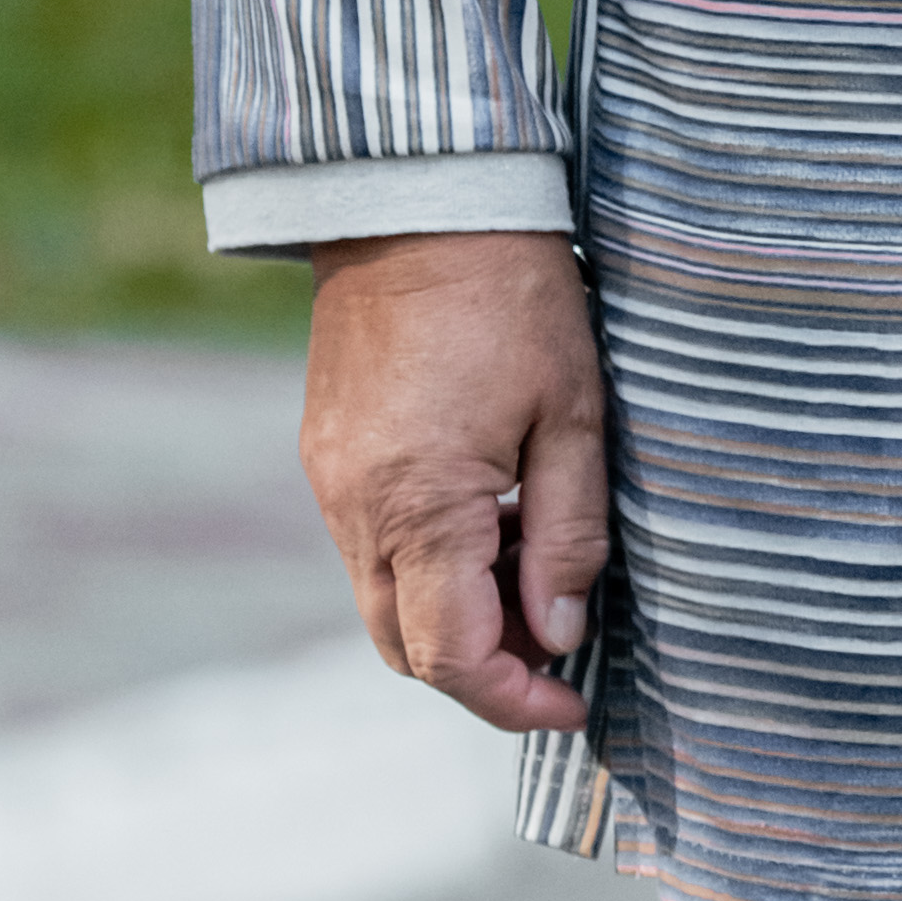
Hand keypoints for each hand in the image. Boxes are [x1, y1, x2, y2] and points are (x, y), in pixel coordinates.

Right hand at [302, 228, 609, 735]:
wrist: (418, 197)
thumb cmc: (513, 293)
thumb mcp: (572, 411)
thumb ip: (568, 533)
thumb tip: (562, 630)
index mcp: (419, 506)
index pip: (454, 659)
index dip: (517, 699)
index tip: (575, 702)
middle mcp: (356, 509)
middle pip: (408, 647)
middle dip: (484, 667)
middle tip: (562, 641)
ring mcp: (330, 481)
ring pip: (385, 600)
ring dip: (455, 613)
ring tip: (537, 566)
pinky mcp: (326, 451)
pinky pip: (370, 545)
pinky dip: (428, 561)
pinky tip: (493, 514)